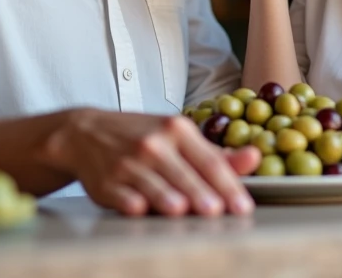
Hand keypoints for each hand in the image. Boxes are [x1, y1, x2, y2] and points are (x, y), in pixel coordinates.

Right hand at [50, 110, 259, 216]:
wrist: (86, 132)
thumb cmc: (141, 135)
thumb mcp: (178, 135)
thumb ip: (216, 153)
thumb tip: (255, 157)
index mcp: (177, 130)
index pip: (210, 161)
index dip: (228, 185)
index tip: (243, 206)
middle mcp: (154, 143)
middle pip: (183, 174)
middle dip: (200, 193)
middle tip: (217, 211)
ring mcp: (128, 162)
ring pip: (152, 183)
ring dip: (166, 197)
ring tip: (182, 211)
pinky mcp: (106, 181)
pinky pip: (121, 194)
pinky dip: (130, 202)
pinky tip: (140, 209)